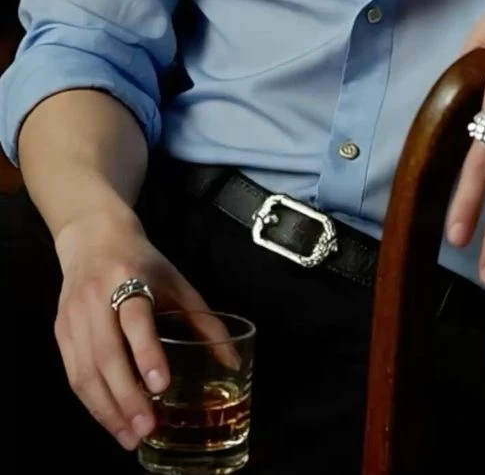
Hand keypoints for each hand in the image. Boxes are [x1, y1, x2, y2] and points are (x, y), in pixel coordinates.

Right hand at [53, 209, 226, 452]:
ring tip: (130, 436)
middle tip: (147, 428)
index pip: (135, 320)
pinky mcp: (61, 331)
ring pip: (85, 371)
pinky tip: (111, 419)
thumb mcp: (177, 283)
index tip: (161, 386)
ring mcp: (74, 316)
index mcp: (128, 278)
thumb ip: (204, 320)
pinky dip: (91, 403)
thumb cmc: (143, 263)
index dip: (147, 353)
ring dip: (107, 409)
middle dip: (126, 397)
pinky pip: (73, 374)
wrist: (93, 237)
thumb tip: (232, 360)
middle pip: (107, 354)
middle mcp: (95, 297)